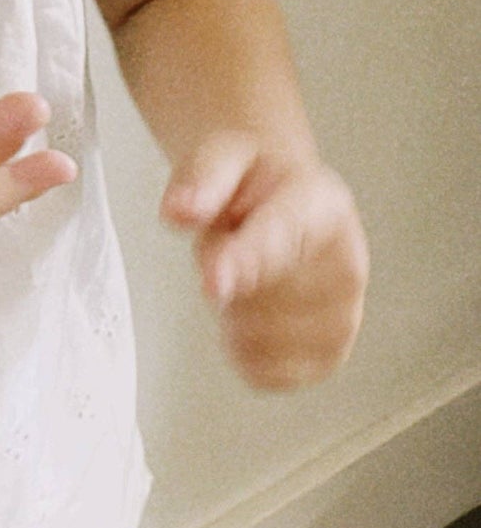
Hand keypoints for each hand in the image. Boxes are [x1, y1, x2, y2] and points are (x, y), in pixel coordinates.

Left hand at [161, 134, 369, 389]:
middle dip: (222, 269)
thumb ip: (201, 179)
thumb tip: (179, 211)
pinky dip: (241, 349)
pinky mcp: (328, 358)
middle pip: (259, 295)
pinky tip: (252, 312)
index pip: (282, 238)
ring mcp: (345, 317)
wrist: (278, 195)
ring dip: (231, 310)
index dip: (246, 262)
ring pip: (257, 339)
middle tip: (230, 239)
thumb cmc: (253, 180)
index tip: (214, 284)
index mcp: (324, 205)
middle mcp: (348, 265)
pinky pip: (263, 372)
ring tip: (245, 270)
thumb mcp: (222, 154)